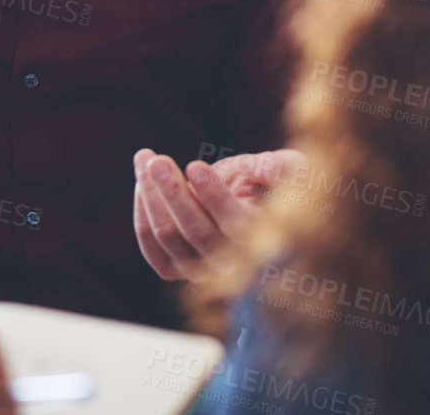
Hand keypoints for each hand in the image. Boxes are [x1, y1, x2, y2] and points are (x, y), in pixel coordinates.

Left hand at [133, 147, 305, 281]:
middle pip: (197, 232)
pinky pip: (152, 248)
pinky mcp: (175, 268)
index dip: (214, 196)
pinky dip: (142, 214)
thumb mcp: (287, 168)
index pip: (236, 225)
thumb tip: (271, 170)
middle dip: (174, 193)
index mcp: (265, 239)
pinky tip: (141, 184)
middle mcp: (233, 264)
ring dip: (151, 196)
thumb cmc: (272, 182)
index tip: (195, 166)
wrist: (248, 200)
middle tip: (158, 161)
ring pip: (169, 237)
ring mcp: (201, 270)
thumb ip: (282, 168)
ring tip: (146, 158)